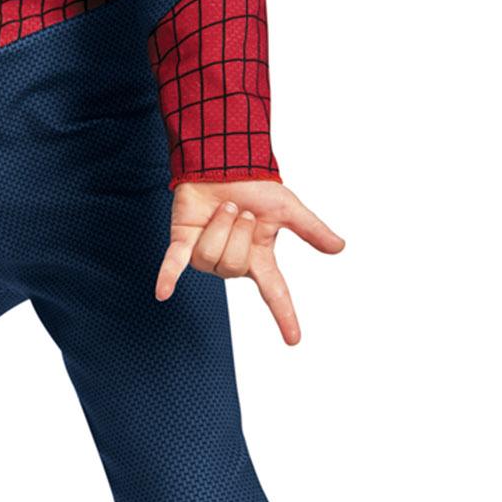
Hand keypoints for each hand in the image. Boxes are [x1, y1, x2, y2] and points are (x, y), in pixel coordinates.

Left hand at [154, 178, 344, 345]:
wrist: (224, 162)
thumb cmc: (254, 186)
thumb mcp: (287, 208)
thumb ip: (311, 230)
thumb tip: (339, 247)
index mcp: (258, 258)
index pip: (275, 292)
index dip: (285, 315)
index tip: (294, 339)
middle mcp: (232, 261)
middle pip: (233, 265)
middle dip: (237, 231)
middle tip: (238, 209)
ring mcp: (205, 254)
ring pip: (210, 256)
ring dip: (218, 225)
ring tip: (221, 207)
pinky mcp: (182, 241)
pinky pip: (173, 264)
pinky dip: (167, 278)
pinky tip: (162, 293)